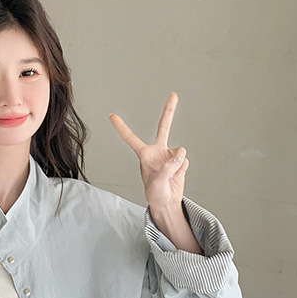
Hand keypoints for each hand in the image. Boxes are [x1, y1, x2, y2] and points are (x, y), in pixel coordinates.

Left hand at [109, 92, 188, 215]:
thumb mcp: (156, 184)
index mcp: (144, 155)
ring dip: (177, 165)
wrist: (167, 202)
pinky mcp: (180, 161)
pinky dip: (182, 170)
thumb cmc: (155, 194)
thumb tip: (179, 156)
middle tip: (173, 95)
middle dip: (169, 111)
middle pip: (163, 127)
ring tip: (170, 176)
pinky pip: (185, 161)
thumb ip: (166, 169)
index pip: (131, 139)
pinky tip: (176, 177)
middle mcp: (157, 151)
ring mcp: (169, 155)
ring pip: (179, 152)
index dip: (121, 127)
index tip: (111, 116)